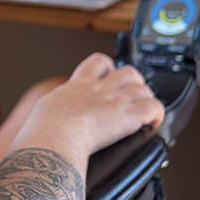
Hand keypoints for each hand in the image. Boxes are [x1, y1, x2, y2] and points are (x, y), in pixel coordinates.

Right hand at [18, 53, 164, 157]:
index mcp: (78, 86)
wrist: (54, 136)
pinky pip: (154, 107)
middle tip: (130, 99)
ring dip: (145, 99)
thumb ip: (53, 111)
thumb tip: (42, 125)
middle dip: (133, 84)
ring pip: (143, 87)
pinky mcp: (128, 117)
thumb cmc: (43, 129)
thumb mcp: (43, 111)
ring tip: (142, 114)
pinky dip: (156, 116)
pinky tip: (151, 125)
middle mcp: (99, 89)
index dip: (108, 69)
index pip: (97, 63)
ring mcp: (115, 101)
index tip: (109, 79)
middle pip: (127, 71)